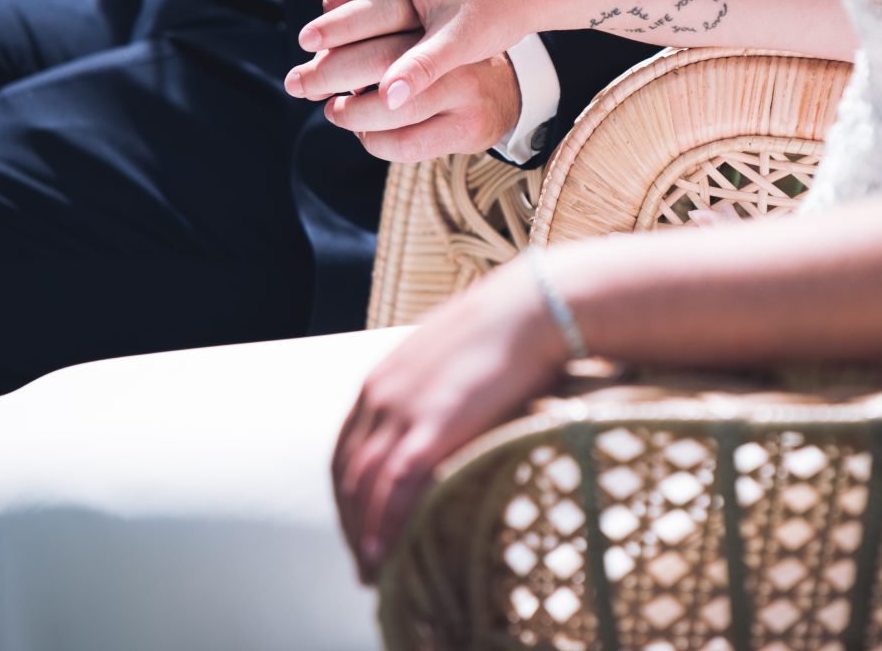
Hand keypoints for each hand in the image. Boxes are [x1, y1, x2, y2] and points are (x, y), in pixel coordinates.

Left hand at [286, 27, 522, 160]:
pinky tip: (365, 134)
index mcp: (437, 17)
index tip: (306, 42)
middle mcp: (453, 50)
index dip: (338, 27)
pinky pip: (408, 142)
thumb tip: (317, 51)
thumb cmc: (442, 62)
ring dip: (351, 113)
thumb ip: (382, 34)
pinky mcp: (468, 128)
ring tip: (334, 110)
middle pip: (381, 59)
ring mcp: (465, 91)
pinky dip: (374, 141)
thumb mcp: (419, 32)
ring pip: (393, 108)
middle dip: (329, 72)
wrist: (506, 91)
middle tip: (297, 83)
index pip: (381, 13)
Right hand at [296, 0, 559, 111]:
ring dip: (357, 33)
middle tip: (312, 82)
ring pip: (363, 0)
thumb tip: (386, 102)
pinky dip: (377, 24)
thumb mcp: (458, 44)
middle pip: (347, 0)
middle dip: (339, 38)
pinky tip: (373, 58)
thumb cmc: (502, 9)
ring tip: (338, 76)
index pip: (340, 1)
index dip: (327, 41)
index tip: (312, 77)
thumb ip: (418, 70)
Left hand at [333, 256, 568, 580]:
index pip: (347, 450)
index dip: (349, 495)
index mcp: (382, 380)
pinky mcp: (431, 425)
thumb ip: (441, 393)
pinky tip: (383, 555)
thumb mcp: (457, 360)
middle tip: (365, 566)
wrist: (534, 307)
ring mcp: (402, 410)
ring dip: (363, 535)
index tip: (359, 528)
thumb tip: (456, 424)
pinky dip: (384, 524)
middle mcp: (379, 395)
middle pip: (349, 474)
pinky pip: (395, 486)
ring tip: (374, 575)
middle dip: (351, 524)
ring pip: (364, 487)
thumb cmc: (509, 331)